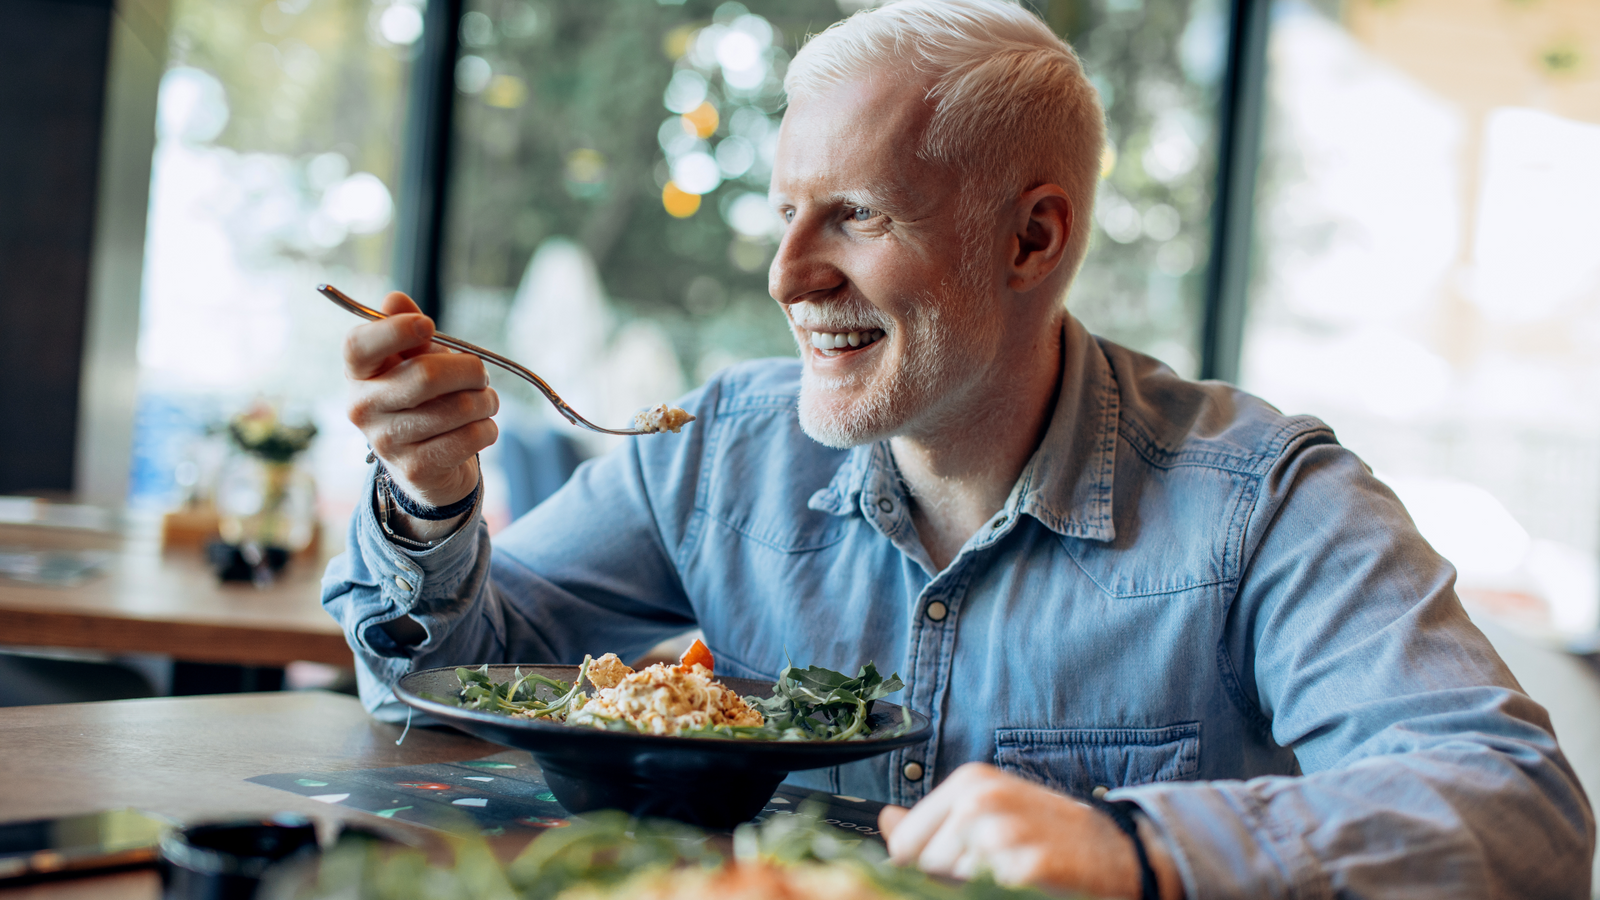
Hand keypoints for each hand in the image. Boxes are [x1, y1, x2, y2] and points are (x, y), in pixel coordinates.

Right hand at [345, 292, 497, 509]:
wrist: (426, 465)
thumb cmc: (421, 400)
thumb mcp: (412, 361)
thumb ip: (406, 330)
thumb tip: (394, 299)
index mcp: (359, 374)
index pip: (359, 346)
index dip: (394, 330)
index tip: (428, 324)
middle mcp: (363, 408)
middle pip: (425, 376)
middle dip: (469, 370)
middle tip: (480, 374)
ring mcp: (387, 442)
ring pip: (458, 408)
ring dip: (485, 401)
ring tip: (483, 402)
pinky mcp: (416, 469)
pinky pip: (470, 437)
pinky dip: (487, 428)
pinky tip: (479, 427)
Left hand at [878, 763, 1182, 898]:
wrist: (1121, 854)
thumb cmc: (1052, 836)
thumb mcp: (992, 813)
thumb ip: (934, 822)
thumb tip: (886, 820)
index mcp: (970, 783)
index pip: (906, 845)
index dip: (922, 869)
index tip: (952, 872)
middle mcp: (980, 801)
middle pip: (924, 868)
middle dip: (951, 882)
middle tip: (996, 873)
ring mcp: (1001, 834)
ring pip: (947, 885)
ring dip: (976, 889)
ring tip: (1010, 878)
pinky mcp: (1023, 868)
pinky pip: (982, 894)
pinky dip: (1000, 893)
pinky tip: (1024, 886)